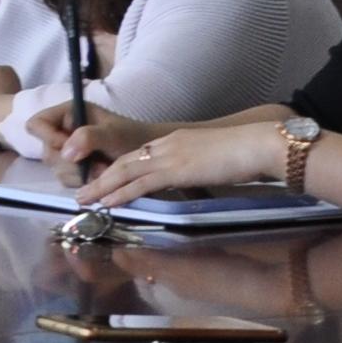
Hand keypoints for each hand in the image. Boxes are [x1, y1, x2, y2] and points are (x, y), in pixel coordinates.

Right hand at [41, 107, 162, 186]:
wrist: (148, 157)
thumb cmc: (132, 137)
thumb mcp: (113, 134)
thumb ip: (89, 137)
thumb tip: (65, 152)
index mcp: (68, 113)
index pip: (37, 124)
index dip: (48, 138)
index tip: (70, 151)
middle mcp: (63, 131)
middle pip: (47, 151)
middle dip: (73, 163)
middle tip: (99, 166)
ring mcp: (67, 151)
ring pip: (57, 168)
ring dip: (81, 175)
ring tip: (105, 171)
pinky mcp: (73, 169)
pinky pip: (67, 180)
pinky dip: (84, 182)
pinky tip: (101, 178)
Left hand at [76, 118, 279, 208]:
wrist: (259, 144)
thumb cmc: (245, 153)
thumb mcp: (212, 158)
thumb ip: (196, 167)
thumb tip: (192, 179)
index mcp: (175, 140)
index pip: (138, 154)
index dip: (117, 168)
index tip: (103, 180)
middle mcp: (166, 144)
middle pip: (123, 161)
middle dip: (100, 177)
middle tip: (82, 192)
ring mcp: (170, 156)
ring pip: (125, 171)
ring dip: (101, 186)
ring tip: (84, 200)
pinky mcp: (176, 170)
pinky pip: (141, 183)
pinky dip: (121, 193)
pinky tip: (108, 202)